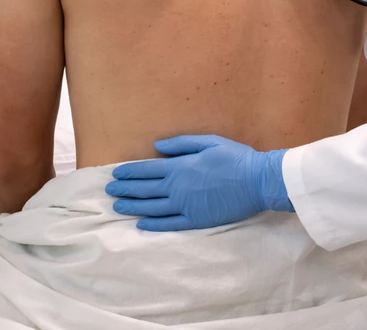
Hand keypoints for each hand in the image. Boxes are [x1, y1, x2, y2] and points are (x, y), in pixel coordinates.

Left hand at [105, 135, 292, 231]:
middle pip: (145, 189)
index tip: (116, 174)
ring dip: (133, 207)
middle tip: (110, 191)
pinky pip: (169, 224)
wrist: (257, 181)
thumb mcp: (209, 142)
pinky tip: (141, 224)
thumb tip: (157, 145)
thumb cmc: (235, 158)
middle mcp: (178, 187)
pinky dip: (153, 224)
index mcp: (180, 167)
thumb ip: (182, 144)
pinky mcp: (195, 220)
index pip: (147, 170)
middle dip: (125, 190)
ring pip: (152, 208)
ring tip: (117, 207)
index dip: (130, 173)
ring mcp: (185, 206)